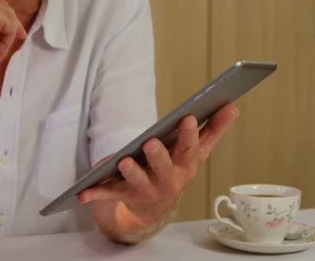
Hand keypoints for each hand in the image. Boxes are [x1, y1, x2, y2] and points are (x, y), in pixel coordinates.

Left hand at [78, 105, 239, 228]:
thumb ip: (213, 129)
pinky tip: (82, 192)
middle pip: (163, 167)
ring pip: (136, 181)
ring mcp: (144, 189)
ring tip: (122, 161)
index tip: (187, 118)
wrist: (155, 206)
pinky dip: (95, 194)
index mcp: (185, 166)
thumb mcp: (195, 152)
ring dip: (130, 173)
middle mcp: (167, 180)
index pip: (190, 149)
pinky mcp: (123, 195)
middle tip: (151, 142)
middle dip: (158, 156)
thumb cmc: (176, 168)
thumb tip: (232, 106)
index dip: (189, 135)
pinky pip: (108, 194)